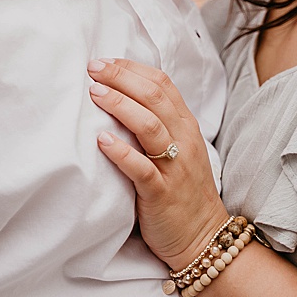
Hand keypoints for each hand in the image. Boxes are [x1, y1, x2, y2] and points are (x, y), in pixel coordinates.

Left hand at [88, 57, 229, 270]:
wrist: (202, 235)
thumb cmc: (182, 191)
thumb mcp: (178, 150)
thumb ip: (159, 125)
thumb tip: (124, 99)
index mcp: (186, 127)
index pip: (164, 84)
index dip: (133, 69)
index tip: (105, 61)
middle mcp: (183, 141)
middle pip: (155, 97)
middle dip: (122, 78)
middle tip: (94, 68)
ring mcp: (174, 166)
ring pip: (151, 127)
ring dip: (121, 106)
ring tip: (95, 94)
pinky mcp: (161, 193)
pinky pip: (142, 169)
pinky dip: (121, 153)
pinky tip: (101, 141)